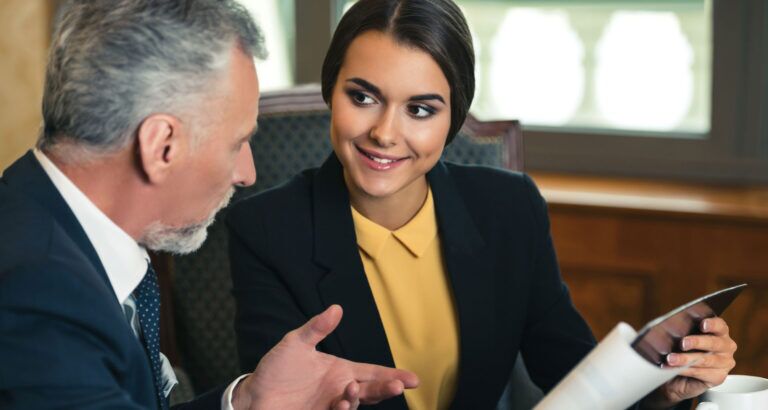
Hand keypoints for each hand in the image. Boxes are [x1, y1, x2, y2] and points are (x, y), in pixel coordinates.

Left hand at [231, 305, 418, 409]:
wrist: (253, 395)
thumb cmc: (276, 369)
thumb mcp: (295, 343)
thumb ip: (316, 328)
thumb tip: (336, 308)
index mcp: (340, 370)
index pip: (373, 372)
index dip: (393, 375)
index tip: (413, 379)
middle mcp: (340, 388)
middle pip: (372, 390)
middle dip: (387, 389)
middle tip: (398, 387)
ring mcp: (330, 405)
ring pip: (357, 403)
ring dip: (359, 397)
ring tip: (351, 390)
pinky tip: (342, 403)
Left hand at [640, 317, 736, 408]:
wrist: (677, 376)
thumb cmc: (681, 352)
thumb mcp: (681, 338)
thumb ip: (682, 332)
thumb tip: (669, 328)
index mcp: (719, 333)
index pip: (720, 326)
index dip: (712, 324)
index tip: (702, 324)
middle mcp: (725, 346)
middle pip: (714, 343)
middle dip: (696, 342)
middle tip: (682, 343)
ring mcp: (724, 363)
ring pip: (705, 359)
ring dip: (686, 359)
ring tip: (671, 358)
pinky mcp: (718, 377)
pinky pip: (700, 372)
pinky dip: (685, 370)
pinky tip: (674, 368)